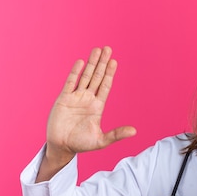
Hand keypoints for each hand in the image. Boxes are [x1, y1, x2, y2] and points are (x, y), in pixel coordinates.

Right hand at [37, 46, 136, 180]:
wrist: (61, 146)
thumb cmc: (81, 144)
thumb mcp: (101, 140)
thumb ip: (117, 134)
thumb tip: (135, 131)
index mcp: (97, 107)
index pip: (105, 86)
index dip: (110, 74)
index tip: (114, 62)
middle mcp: (88, 99)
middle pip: (97, 77)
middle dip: (103, 63)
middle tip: (108, 49)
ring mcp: (76, 97)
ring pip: (85, 76)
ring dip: (91, 64)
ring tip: (97, 50)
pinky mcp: (63, 99)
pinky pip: (70, 82)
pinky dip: (75, 72)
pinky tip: (81, 62)